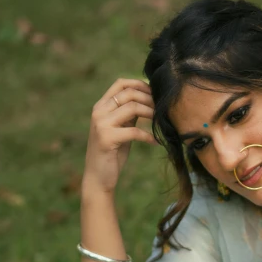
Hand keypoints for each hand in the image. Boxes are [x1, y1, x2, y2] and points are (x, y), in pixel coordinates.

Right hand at [83, 77, 156, 193]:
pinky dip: (148, 136)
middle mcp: (99, 111)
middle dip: (149, 98)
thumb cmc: (112, 154)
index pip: (121, 84)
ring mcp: (101, 124)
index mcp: (101, 106)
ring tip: (161, 121)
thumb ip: (128, 115)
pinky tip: (156, 142)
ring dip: (151, 113)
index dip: (140, 84)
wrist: (98, 178)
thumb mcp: (120, 129)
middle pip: (129, 93)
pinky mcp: (107, 138)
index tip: (155, 93)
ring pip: (132, 108)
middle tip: (163, 108)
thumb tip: (147, 101)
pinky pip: (134, 131)